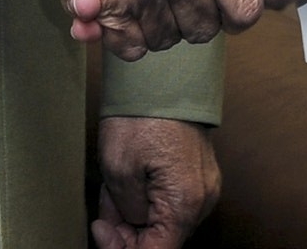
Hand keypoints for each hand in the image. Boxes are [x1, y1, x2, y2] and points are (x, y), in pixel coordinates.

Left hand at [93, 115, 219, 248]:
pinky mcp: (198, 175)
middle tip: (104, 207)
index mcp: (185, 203)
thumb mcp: (118, 169)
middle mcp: (202, 200)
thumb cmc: (141, 114)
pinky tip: (129, 181)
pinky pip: (171, 201)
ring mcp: (204, 187)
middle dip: (127, 229)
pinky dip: (147, 198)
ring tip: (113, 187)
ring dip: (135, 213)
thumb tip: (132, 226)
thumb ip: (128, 212)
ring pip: (164, 220)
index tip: (102, 232)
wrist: (163, 74)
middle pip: (162, 238)